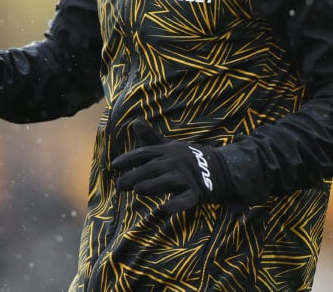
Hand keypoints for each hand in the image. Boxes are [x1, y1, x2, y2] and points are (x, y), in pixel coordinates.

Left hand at [111, 121, 234, 212]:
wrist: (218, 169)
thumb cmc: (186, 158)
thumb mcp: (169, 146)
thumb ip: (151, 138)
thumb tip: (134, 122)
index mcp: (167, 151)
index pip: (145, 153)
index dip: (130, 158)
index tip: (114, 165)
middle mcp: (175, 162)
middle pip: (154, 167)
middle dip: (136, 175)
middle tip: (119, 185)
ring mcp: (186, 177)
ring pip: (168, 181)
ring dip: (153, 185)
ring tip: (138, 191)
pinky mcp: (196, 192)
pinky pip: (186, 199)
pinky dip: (177, 204)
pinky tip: (165, 210)